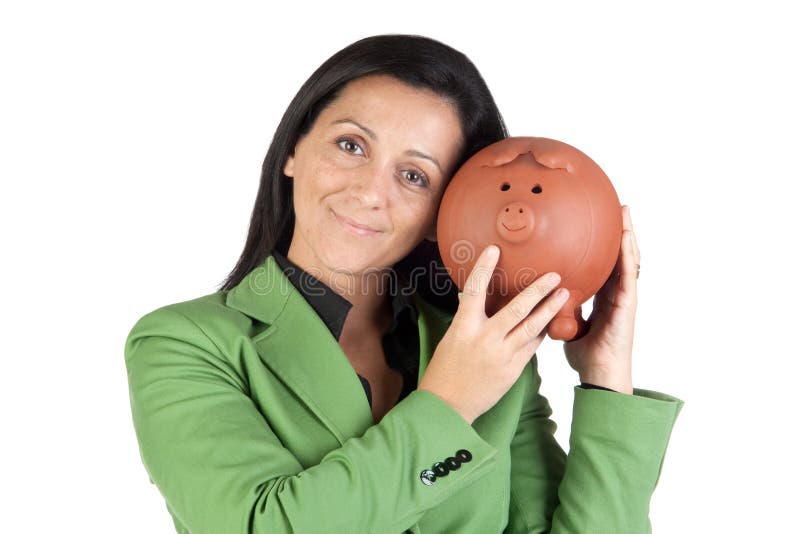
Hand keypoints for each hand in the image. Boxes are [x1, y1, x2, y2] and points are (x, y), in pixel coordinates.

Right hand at [418, 244, 570, 423]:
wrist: (448, 405)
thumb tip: (469, 298)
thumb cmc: (445, 371)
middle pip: (516, 309)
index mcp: (464, 327)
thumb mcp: (451, 339)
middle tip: (553, 274)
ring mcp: (501, 355)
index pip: (474, 291)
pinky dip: (542, 331)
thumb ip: (466, 318)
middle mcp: (485, 338)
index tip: (494, 250)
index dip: (484, 268)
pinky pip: (532, 346)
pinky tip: (553, 320)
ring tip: (564, 293)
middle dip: (537, 290)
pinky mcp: (513, 369)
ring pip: (531, 327)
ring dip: (549, 309)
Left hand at [563, 205, 639, 393]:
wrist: (598, 375)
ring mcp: (624, 298)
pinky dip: (628, 255)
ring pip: (627, 260)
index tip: (597, 223)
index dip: (602, 244)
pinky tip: (626, 238)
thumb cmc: (585, 352)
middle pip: (618, 256)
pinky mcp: (627, 305)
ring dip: (627, 235)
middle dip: (618, 232)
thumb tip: (541, 293)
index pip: (604, 264)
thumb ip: (560, 305)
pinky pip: (628, 275)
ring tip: (624, 213)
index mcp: (603, 296)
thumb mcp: (567, 322)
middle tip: (615, 207)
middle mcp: (615, 293)